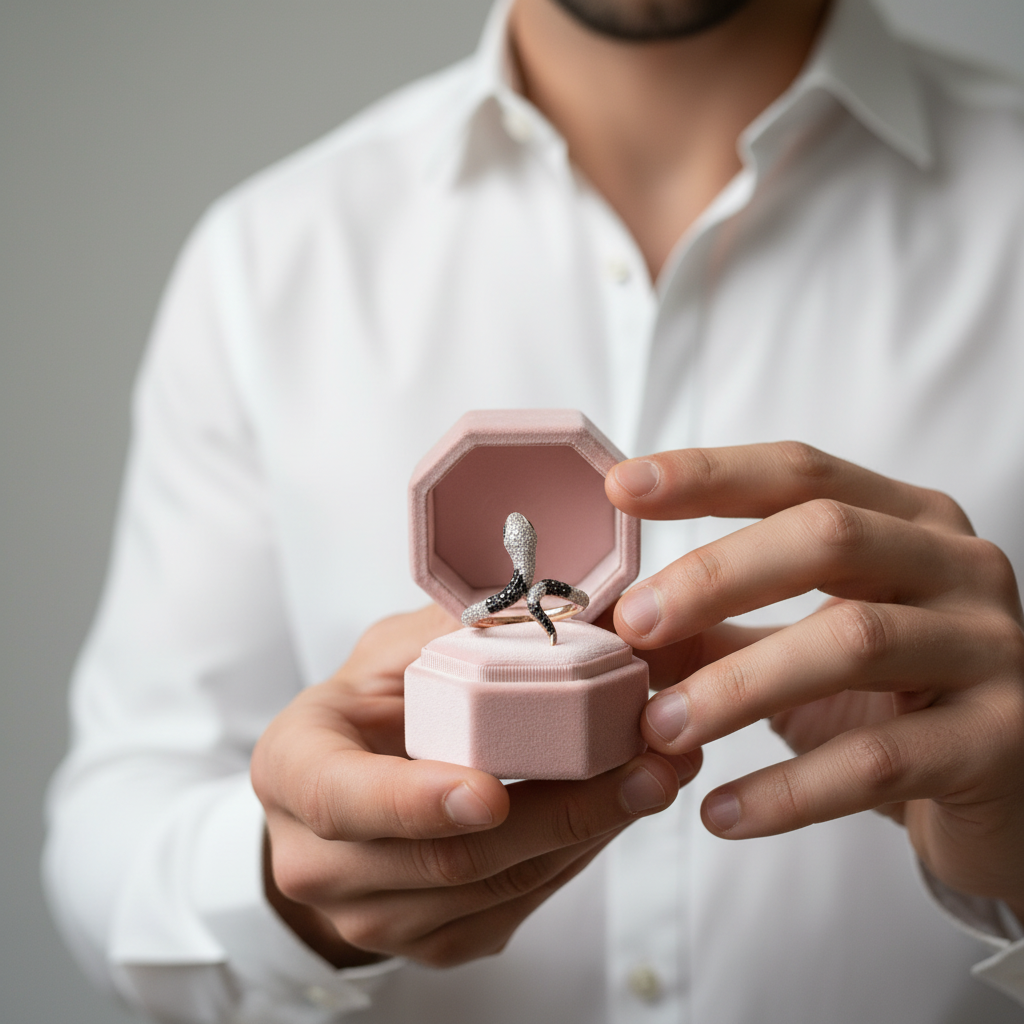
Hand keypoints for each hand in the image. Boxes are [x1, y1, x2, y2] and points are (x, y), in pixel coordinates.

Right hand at [251, 605, 695, 967]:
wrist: (342, 794)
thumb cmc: (369, 709)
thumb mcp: (393, 652)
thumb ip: (457, 631)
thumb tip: (564, 598)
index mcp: (295, 769)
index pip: (343, 797)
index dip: (416, 801)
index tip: (490, 790)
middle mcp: (319, 859)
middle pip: (446, 858)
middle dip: (557, 814)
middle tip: (642, 764)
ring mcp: (373, 914)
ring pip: (497, 888)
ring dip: (588, 833)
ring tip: (657, 776)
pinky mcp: (430, 941)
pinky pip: (516, 907)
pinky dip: (576, 857)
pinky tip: (619, 809)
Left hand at [606, 442, 1023, 919]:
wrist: (1007, 792)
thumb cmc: (891, 699)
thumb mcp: (803, 644)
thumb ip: (720, 624)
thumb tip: (619, 623)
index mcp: (908, 520)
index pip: (802, 474)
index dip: (709, 474)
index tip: (622, 488)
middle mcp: (959, 565)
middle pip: (829, 537)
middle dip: (715, 575)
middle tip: (633, 625)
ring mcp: (991, 647)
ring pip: (851, 641)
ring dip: (737, 686)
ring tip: (659, 729)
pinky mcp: (1002, 740)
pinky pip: (881, 760)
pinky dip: (789, 789)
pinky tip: (722, 813)